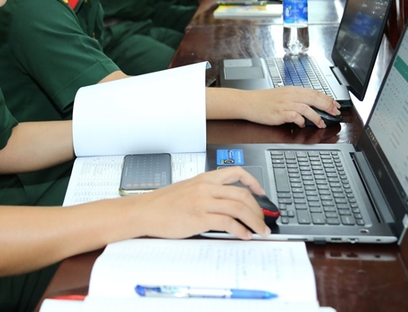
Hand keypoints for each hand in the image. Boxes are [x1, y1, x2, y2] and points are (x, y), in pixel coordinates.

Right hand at [135, 167, 268, 239]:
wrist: (144, 211)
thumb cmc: (162, 204)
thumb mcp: (187, 190)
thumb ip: (206, 192)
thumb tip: (225, 203)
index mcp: (204, 178)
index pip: (236, 173)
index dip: (253, 182)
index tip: (261, 193)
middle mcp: (206, 187)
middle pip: (242, 194)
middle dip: (258, 210)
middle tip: (264, 221)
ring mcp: (203, 201)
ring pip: (239, 208)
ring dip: (254, 222)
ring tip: (260, 231)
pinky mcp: (199, 217)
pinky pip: (228, 222)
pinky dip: (240, 230)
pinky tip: (243, 235)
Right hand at [239, 86, 339, 126]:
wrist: (249, 102)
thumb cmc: (264, 100)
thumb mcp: (282, 95)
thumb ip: (296, 98)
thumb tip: (311, 104)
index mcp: (292, 90)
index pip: (314, 92)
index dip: (327, 98)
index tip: (335, 105)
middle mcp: (290, 96)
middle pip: (313, 99)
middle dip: (327, 106)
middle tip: (335, 112)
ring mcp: (284, 104)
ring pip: (306, 108)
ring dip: (316, 116)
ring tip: (321, 123)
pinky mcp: (279, 113)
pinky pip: (294, 116)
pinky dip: (301, 121)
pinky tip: (303, 124)